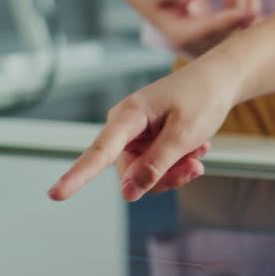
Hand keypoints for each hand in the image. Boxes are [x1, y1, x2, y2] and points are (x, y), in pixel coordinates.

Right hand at [48, 57, 237, 201]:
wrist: (219, 80)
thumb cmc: (202, 99)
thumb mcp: (185, 134)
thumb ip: (158, 164)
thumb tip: (129, 193)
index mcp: (128, 116)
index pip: (99, 151)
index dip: (78, 175)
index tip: (55, 195)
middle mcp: (124, 127)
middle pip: (131, 173)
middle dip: (165, 176)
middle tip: (196, 167)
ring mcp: (135, 137)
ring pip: (146, 176)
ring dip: (176, 171)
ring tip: (199, 152)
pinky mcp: (147, 144)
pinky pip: (157, 169)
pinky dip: (179, 164)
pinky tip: (197, 149)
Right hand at [141, 0, 261, 58]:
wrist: (165, 2)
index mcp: (182, 37)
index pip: (209, 34)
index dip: (228, 23)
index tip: (246, 12)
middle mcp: (204, 46)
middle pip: (231, 27)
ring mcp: (220, 45)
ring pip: (246, 24)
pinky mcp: (232, 38)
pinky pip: (252, 21)